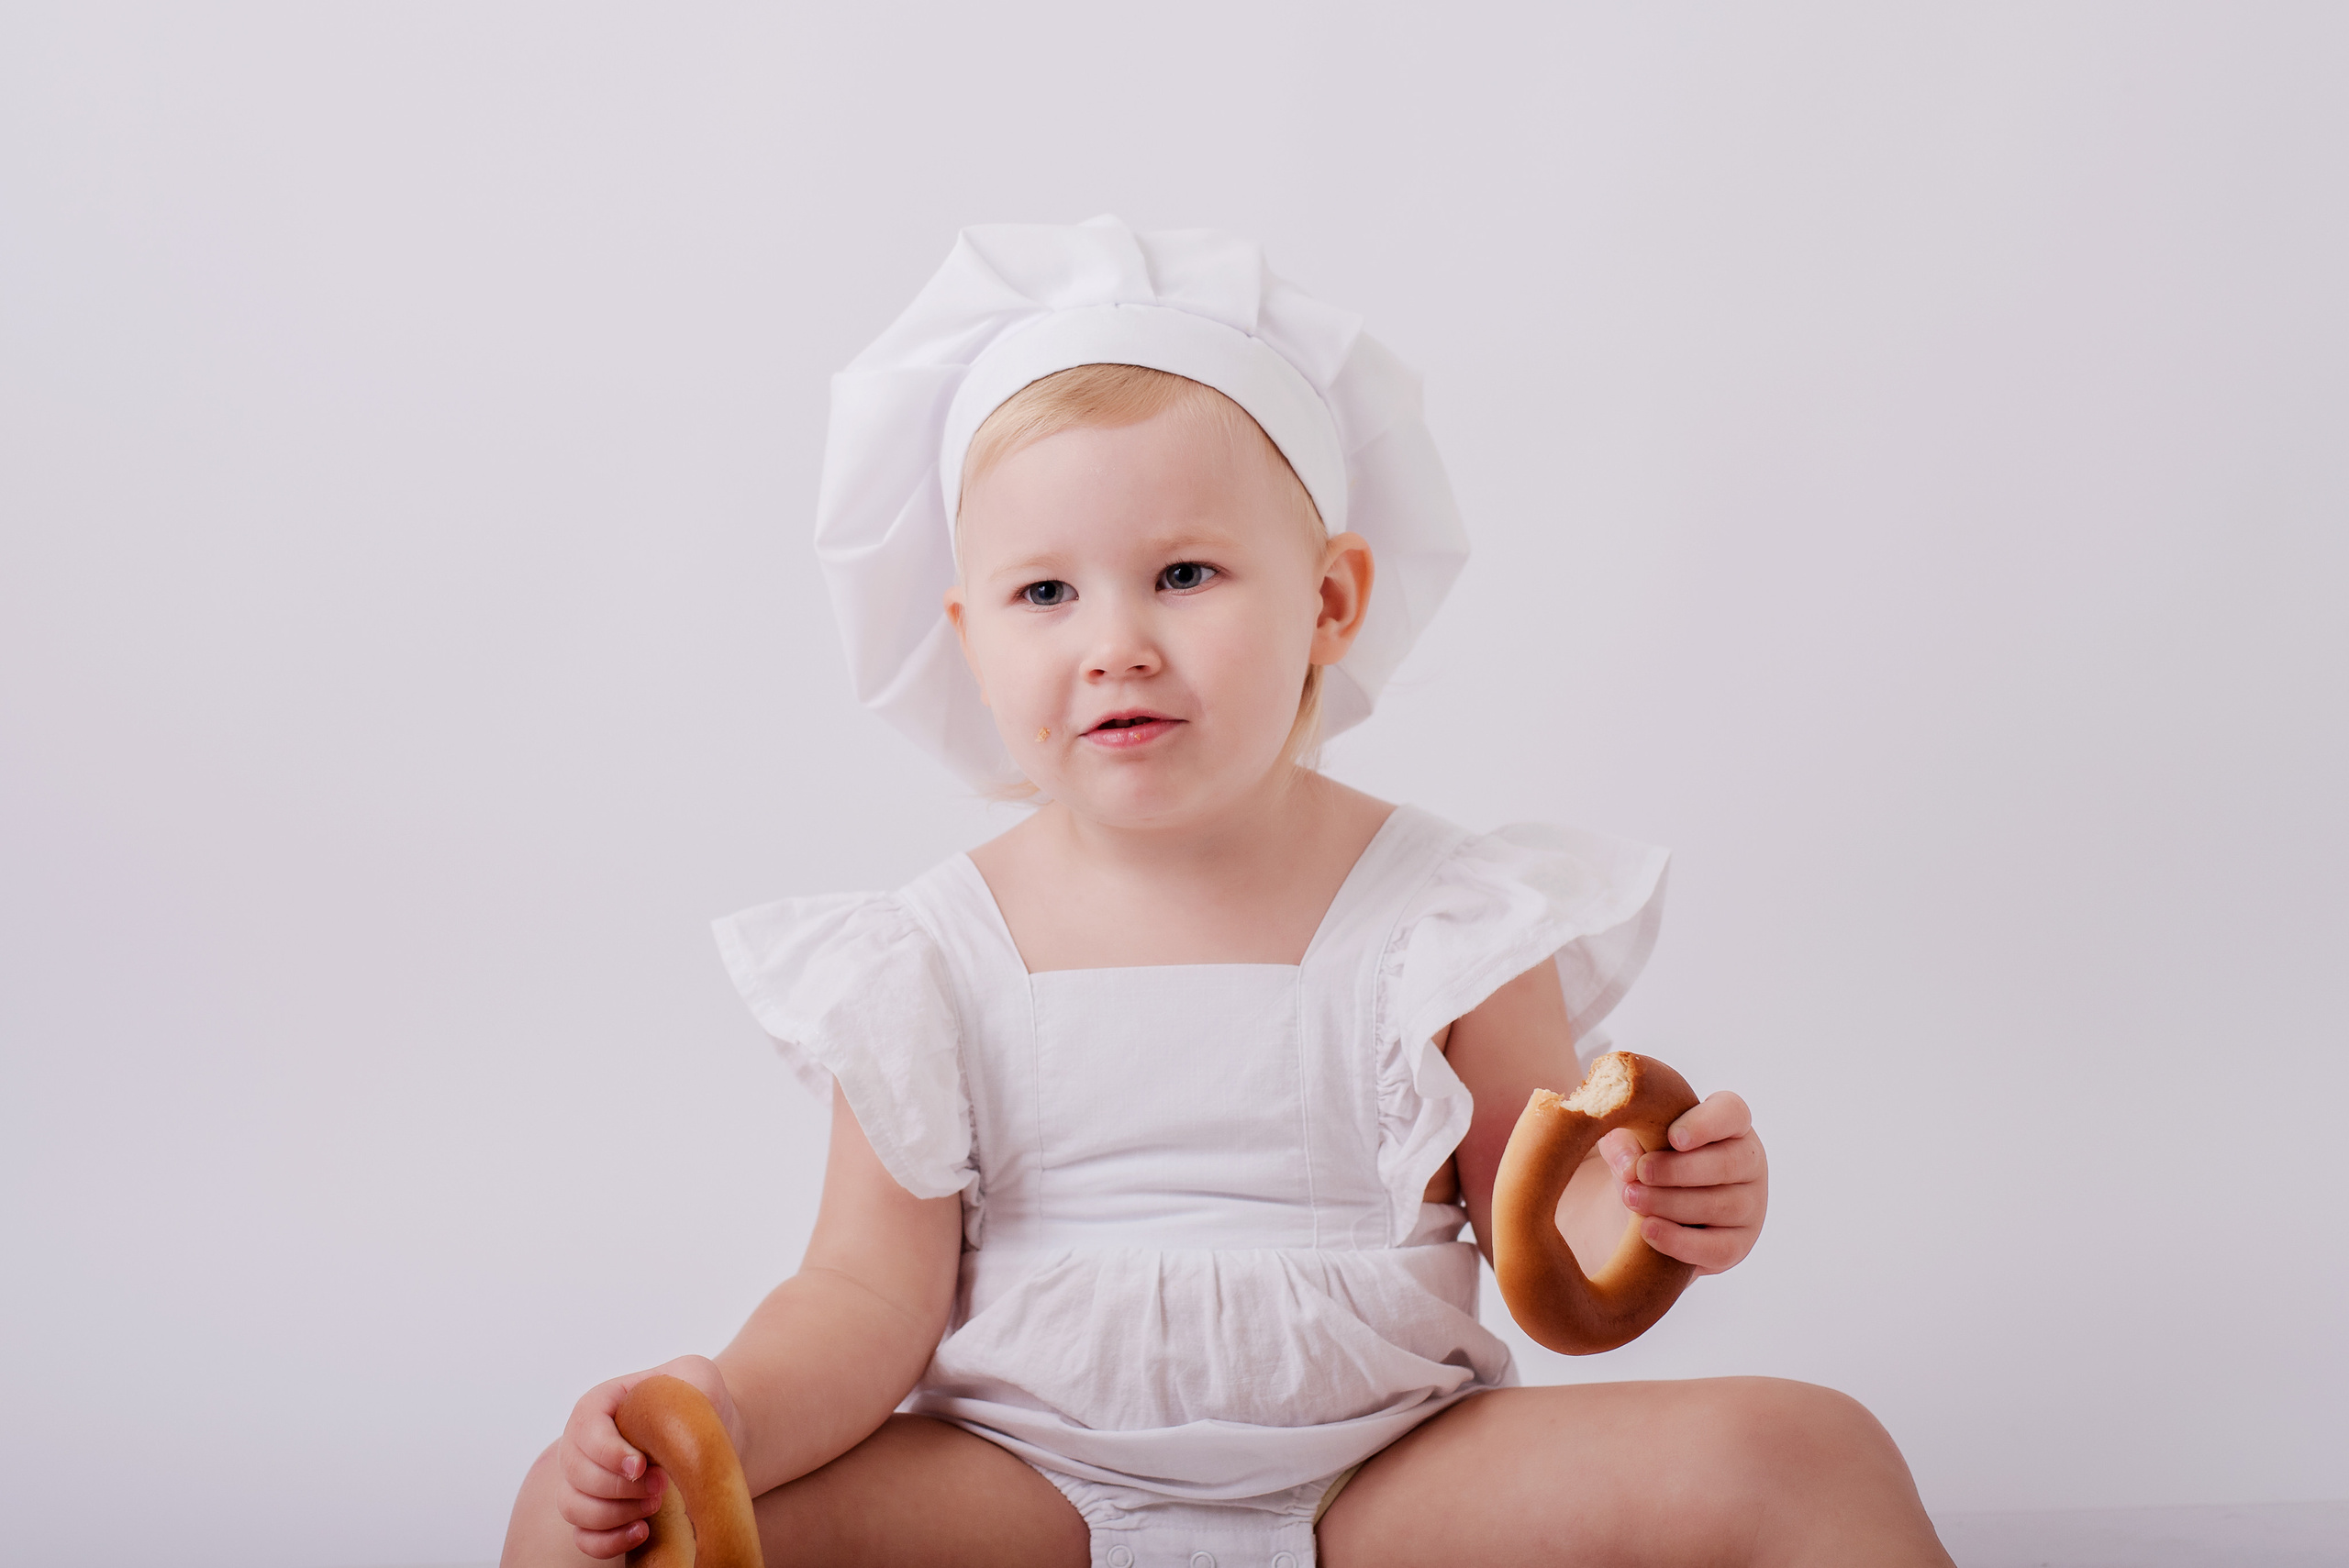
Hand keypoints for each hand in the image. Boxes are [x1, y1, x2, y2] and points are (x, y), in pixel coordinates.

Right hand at [555, 1354, 741, 1558]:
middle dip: (619, 1486)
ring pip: (573, 1507)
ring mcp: (584, 1481)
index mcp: (600, 1404)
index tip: (641, 1465)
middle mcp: (582, 1444)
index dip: (608, 1452)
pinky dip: (607, 1541)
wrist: (709, 1435)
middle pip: (576, 1472)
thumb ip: (689, 1381)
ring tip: (656, 1504)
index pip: (585, 1427)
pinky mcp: (596, 1515)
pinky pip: (584, 1538)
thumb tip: (675, 1418)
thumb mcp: (698, 1376)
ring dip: (614, 1514)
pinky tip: (642, 1531)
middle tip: (661, 1485)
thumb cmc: (697, 1401)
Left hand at [1597, 1091, 1766, 1275]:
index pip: (1732, 1113)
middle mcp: (1749, 1162)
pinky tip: (1649, 1230)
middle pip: (1728, 1163)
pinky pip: (1718, 1248)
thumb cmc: (1647, 1158)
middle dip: (1679, 1170)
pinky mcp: (1739, 1244)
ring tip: (1632, 1199)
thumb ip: (1624, 1141)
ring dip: (1672, 1203)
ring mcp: (1751, 1205)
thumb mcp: (1629, 1140)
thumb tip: (1628, 1165)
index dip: (1706, 1124)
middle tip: (1640, 1172)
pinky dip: (1681, 1241)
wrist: (1650, 1207)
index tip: (1673, 1137)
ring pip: (1722, 1205)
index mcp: (1730, 1124)